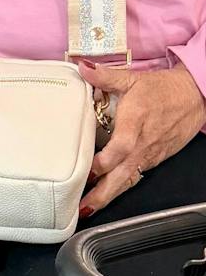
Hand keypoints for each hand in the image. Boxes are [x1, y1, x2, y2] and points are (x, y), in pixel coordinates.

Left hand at [79, 60, 205, 215]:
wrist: (192, 98)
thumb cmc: (162, 89)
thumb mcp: (131, 78)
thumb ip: (105, 76)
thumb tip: (82, 67)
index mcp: (135, 124)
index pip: (120, 149)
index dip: (104, 162)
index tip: (88, 170)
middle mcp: (142, 145)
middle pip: (122, 175)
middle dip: (102, 193)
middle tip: (84, 206)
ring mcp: (149, 155)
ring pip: (128, 180)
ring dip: (109, 195)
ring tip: (90, 207)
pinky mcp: (154, 159)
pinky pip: (135, 176)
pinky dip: (121, 186)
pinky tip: (108, 192)